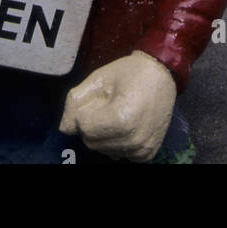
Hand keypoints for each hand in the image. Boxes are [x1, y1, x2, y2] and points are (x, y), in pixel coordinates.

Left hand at [59, 51, 176, 161]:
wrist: (161, 73)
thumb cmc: (130, 72)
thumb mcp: (99, 78)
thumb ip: (75, 101)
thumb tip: (64, 128)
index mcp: (122, 119)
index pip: (83, 128)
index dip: (85, 111)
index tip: (99, 99)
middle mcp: (133, 140)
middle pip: (91, 142)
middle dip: (92, 125)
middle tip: (107, 106)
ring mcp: (142, 149)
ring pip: (104, 150)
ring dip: (104, 135)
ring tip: (118, 113)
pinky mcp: (147, 154)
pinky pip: (119, 155)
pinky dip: (117, 142)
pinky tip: (127, 125)